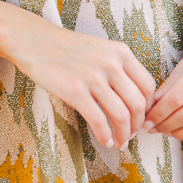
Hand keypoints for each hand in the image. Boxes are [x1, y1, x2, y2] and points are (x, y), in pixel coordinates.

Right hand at [1, 19, 155, 150]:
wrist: (33, 40)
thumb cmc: (64, 47)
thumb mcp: (99, 49)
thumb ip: (117, 67)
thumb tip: (131, 98)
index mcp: (120, 52)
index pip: (148, 86)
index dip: (149, 108)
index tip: (142, 118)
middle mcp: (110, 64)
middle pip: (138, 104)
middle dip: (137, 126)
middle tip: (130, 135)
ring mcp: (93, 77)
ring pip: (121, 115)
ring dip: (123, 135)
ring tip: (118, 142)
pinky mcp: (74, 91)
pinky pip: (98, 120)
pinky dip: (104, 135)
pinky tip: (104, 140)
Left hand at [142, 52, 182, 140]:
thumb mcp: (180, 70)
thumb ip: (167, 88)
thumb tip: (150, 108)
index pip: (175, 99)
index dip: (158, 113)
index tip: (145, 121)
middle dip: (164, 124)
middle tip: (149, 127)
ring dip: (174, 131)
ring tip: (160, 129)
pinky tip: (174, 131)